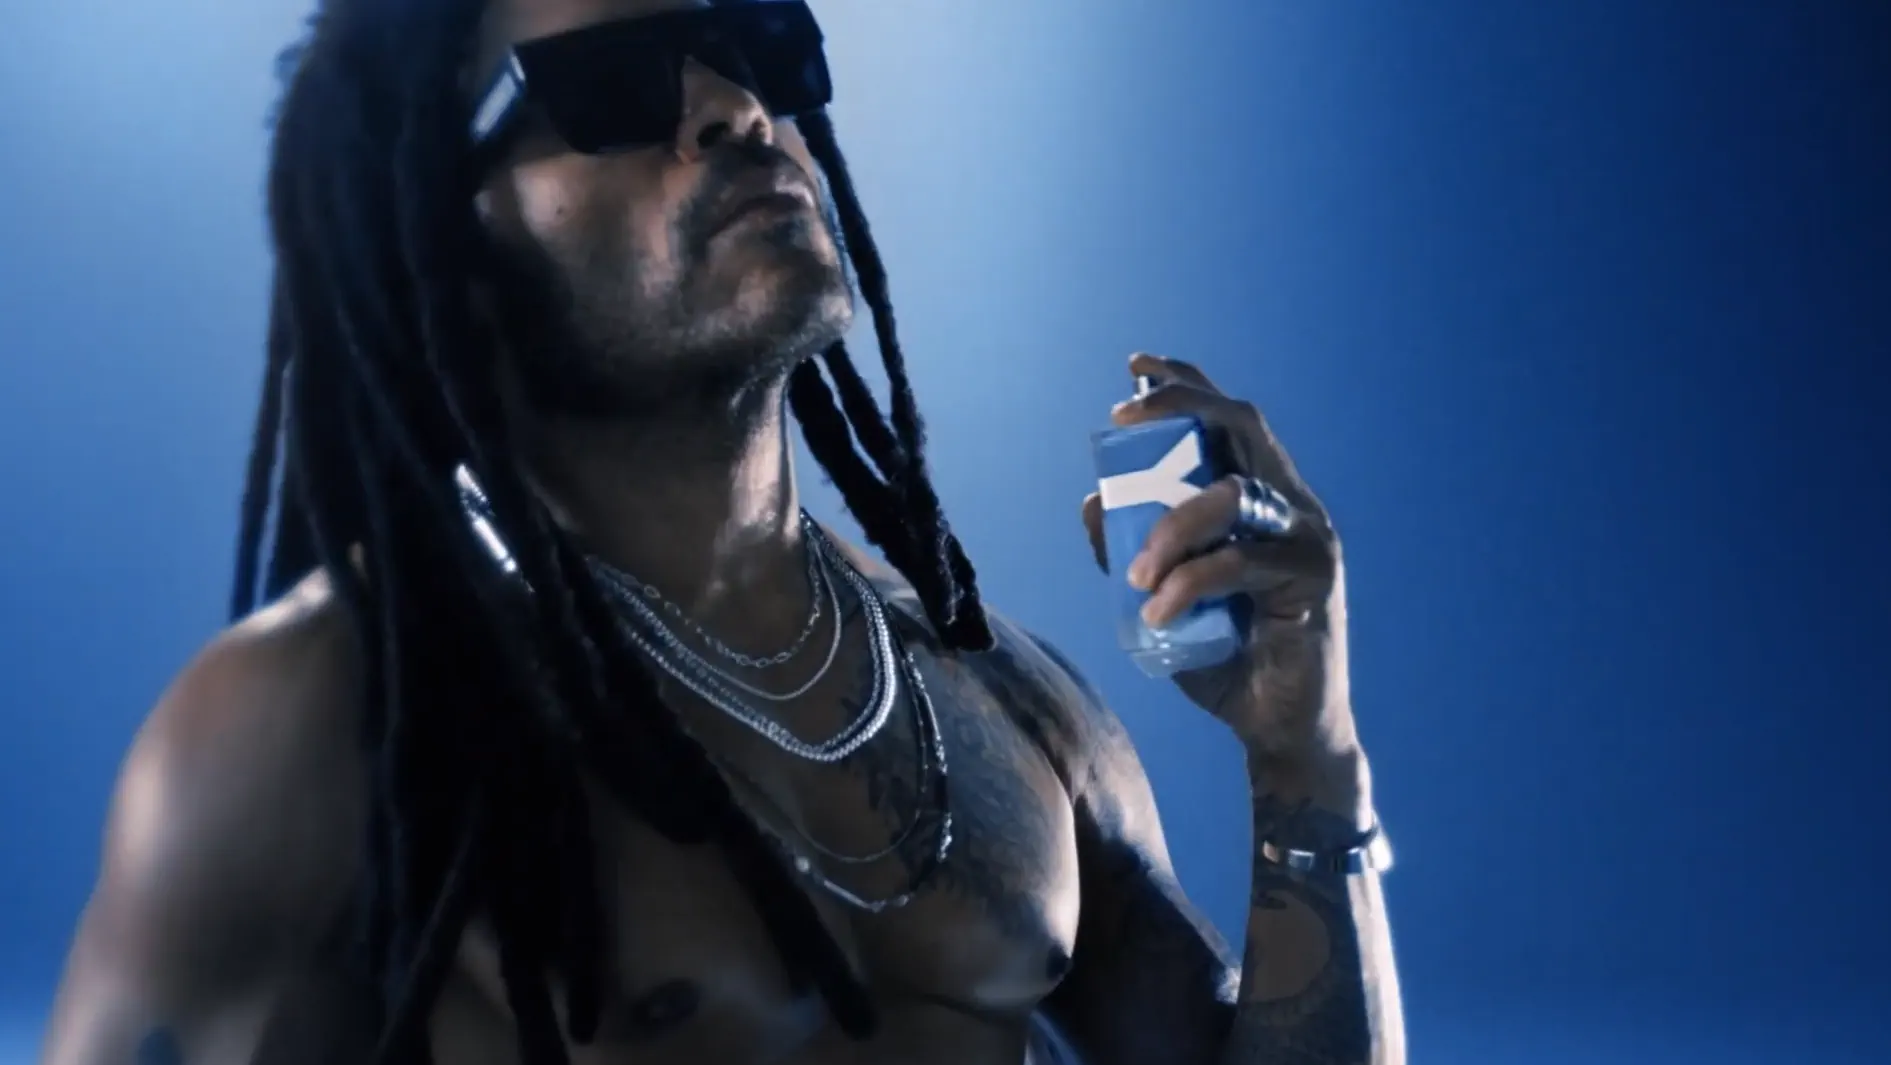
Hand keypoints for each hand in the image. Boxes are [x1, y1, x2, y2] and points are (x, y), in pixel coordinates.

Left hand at [1082, 353, 1357, 763]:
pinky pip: (1237, 562)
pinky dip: (1187, 583)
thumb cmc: (1223, 657)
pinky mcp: (1313, 579)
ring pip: (1230, 495)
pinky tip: (1155, 614)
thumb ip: (1132, 550)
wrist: (1278, 728)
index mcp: (1261, 496)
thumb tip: (1091, 503)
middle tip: (1117, 421)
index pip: (1230, 417)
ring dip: (1169, 526)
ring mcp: (1308, 537)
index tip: (1134, 367)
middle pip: (1241, 424)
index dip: (1185, 382)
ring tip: (1134, 576)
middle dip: (1176, 410)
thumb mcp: (1163, 597)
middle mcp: (1291, 504)